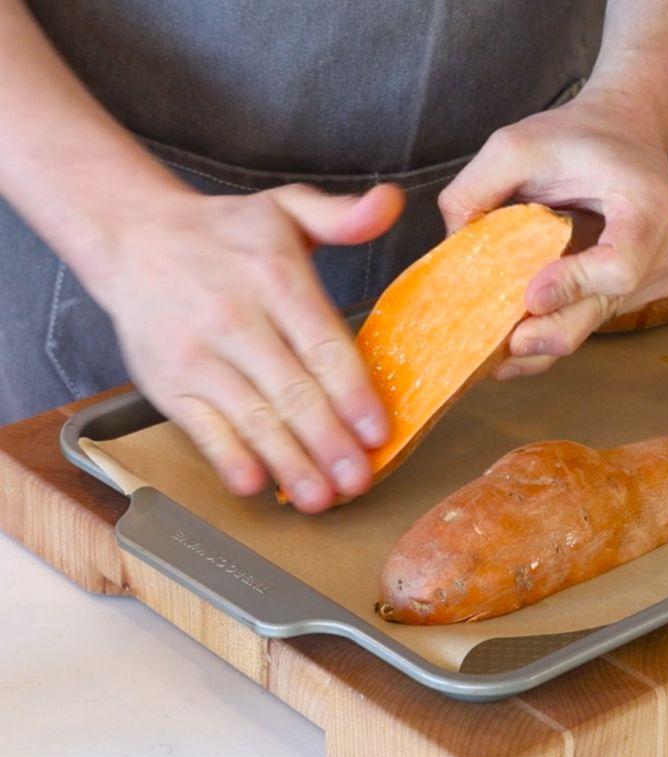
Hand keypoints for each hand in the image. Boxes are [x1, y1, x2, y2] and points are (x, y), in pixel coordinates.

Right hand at [87, 183, 403, 512]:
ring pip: (251, 418)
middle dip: (329, 442)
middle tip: (359, 481)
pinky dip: (228, 458)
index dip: (352, 393)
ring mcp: (198, 356)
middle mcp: (235, 318)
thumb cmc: (225, 234)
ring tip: (320, 498)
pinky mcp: (168, 384)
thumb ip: (341, 216)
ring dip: (289, 463)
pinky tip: (256, 484)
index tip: (377, 431)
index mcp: (274, 277)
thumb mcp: (286, 209)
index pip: (322, 344)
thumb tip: (389, 204)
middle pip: (291, 391)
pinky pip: (202, 428)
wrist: (134, 238)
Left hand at [438, 88, 667, 378]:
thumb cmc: (577, 138)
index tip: (531, 294)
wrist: (626, 133)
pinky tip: (526, 321)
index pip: (619, 266)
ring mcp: (665, 273)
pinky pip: (601, 315)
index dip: (574, 286)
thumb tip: (451, 248)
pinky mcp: (650, 290)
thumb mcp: (515, 145)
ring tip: (502, 339)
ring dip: (550, 330)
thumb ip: (475, 189)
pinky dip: (562, 321)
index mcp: (648, 204)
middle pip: (606, 308)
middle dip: (550, 331)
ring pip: (600, 320)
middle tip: (504, 347)